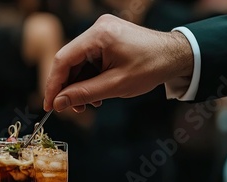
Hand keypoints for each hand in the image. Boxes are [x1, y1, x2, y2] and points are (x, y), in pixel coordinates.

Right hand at [43, 14, 192, 111]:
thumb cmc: (151, 67)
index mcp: (99, 35)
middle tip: (69, 108)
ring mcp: (101, 32)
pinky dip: (88, 77)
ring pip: (77, 62)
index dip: (53, 84)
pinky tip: (95, 93)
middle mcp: (97, 29)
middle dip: (67, 87)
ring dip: (78, 85)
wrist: (177, 55)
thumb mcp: (115, 85)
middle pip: (68, 61)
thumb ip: (83, 94)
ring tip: (87, 104)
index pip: (63, 60)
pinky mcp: (106, 38)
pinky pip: (88, 60)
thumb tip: (58, 103)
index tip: (49, 104)